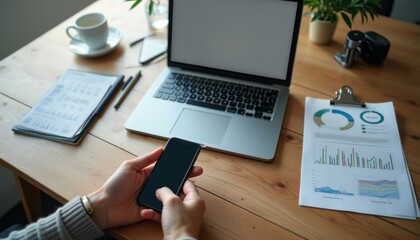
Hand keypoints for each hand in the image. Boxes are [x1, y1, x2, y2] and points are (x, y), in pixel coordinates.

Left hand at [87, 147, 203, 229]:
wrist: (105, 207)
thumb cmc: (114, 186)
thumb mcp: (129, 167)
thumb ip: (145, 159)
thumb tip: (159, 150)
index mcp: (147, 173)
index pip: (166, 167)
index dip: (177, 164)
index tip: (188, 160)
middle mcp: (151, 184)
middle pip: (171, 179)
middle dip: (184, 175)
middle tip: (196, 171)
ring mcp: (152, 197)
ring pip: (170, 193)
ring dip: (179, 190)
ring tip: (190, 185)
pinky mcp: (151, 209)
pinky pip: (163, 206)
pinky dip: (170, 204)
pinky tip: (178, 199)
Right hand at [141, 180, 205, 239]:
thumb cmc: (180, 225)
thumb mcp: (171, 202)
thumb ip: (165, 191)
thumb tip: (161, 190)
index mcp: (196, 199)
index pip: (188, 184)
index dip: (178, 179)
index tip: (171, 176)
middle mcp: (192, 207)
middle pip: (177, 194)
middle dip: (166, 193)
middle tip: (158, 190)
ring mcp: (183, 216)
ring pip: (170, 205)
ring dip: (159, 204)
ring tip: (151, 200)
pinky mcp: (176, 224)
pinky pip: (165, 215)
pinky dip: (157, 213)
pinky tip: (148, 212)